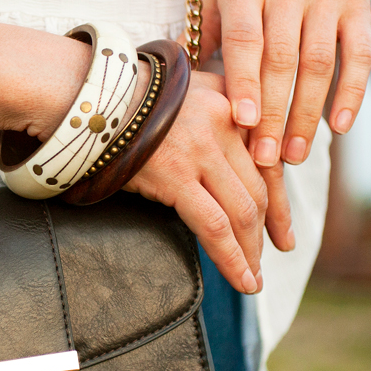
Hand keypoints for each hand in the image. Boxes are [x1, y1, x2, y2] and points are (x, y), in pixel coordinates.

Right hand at [124, 71, 293, 294]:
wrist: (88, 94)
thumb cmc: (127, 97)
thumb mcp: (183, 92)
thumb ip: (213, 113)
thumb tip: (230, 153)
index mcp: (229, 102)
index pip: (267, 160)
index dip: (279, 201)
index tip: (283, 231)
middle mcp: (225, 122)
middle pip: (260, 187)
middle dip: (269, 230)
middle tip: (271, 255)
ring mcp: (202, 149)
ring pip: (242, 210)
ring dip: (250, 250)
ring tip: (252, 279)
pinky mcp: (176, 174)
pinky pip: (214, 225)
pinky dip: (231, 257)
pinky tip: (241, 278)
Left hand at [200, 0, 370, 173]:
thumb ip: (201, 37)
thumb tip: (170, 84)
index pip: (245, 40)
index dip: (244, 83)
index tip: (242, 124)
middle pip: (282, 59)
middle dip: (274, 113)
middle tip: (266, 157)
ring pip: (320, 63)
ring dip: (308, 114)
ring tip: (295, 155)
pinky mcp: (360, 3)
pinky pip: (360, 55)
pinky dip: (351, 93)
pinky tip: (339, 127)